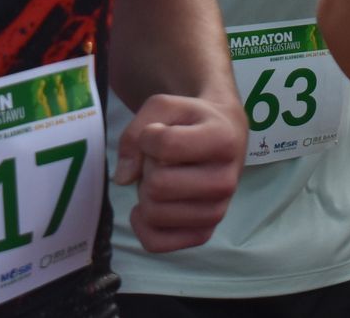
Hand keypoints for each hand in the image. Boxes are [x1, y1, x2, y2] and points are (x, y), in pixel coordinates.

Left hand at [112, 92, 245, 251]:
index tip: (159, 132)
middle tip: (161, 160)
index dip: (148, 136)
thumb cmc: (191, 120)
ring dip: (146, 194)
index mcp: (223, 141)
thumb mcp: (164, 107)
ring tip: (164, 177)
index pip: (164, 145)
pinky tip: (150, 205)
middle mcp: (226, 181)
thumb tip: (122, 178)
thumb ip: (136, 131)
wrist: (224, 136)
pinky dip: (143, 225)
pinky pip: (156, 242)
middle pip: (157, 185)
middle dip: (147, 169)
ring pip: (154, 214)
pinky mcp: (203, 234)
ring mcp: (217, 212)